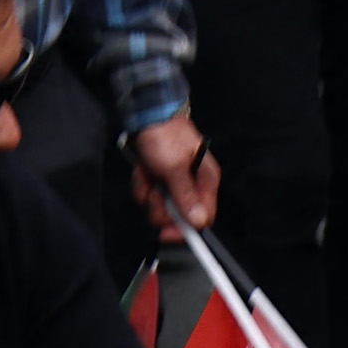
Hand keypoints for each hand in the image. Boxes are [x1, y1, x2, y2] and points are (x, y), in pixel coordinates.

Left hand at [129, 116, 219, 234]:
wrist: (146, 115)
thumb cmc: (165, 136)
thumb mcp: (174, 167)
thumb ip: (186, 196)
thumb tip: (200, 221)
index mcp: (205, 180)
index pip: (203, 218)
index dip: (185, 229)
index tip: (165, 232)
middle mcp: (192, 184)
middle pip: (177, 216)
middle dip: (160, 206)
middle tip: (155, 190)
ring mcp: (174, 183)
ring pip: (160, 207)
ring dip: (148, 193)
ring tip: (148, 173)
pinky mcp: (160, 180)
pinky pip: (149, 195)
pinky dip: (142, 185)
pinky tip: (143, 170)